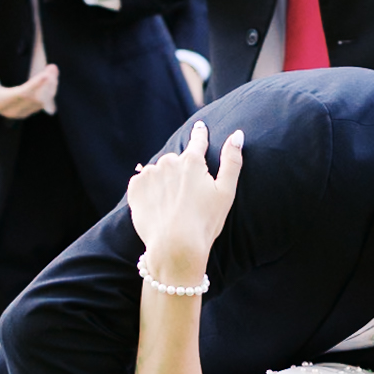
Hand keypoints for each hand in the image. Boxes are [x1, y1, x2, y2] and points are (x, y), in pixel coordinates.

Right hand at [0, 38, 58, 117]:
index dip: (35, 85)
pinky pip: (40, 105)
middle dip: (46, 84)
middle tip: (53, 67)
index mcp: (0, 100)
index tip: (46, 75)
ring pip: (40, 103)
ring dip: (49, 88)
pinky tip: (51, 80)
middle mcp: (10, 110)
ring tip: (53, 70)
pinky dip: (47, 94)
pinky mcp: (24, 113)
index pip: (21, 94)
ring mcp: (18, 113)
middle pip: (34, 98)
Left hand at [127, 117, 242, 287]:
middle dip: (181, 172)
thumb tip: (237, 134)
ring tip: (171, 205)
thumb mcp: (226, 192)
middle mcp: (169, 161)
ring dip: (164, 182)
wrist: (175, 247)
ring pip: (159, 172)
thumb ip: (232, 161)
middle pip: (176, 161)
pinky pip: (143, 183)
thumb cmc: (205, 222)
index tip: (200, 126)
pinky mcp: (135, 188)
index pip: (198, 141)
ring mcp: (150, 174)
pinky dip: (149, 191)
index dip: (200, 134)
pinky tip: (157, 207)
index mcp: (192, 161)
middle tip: (187, 196)